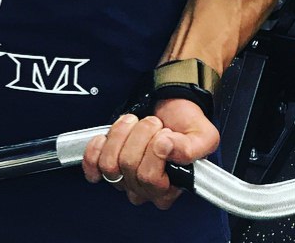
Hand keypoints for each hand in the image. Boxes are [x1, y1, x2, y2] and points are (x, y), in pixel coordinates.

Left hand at [81, 99, 218, 209]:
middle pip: (129, 166)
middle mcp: (144, 190)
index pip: (150, 179)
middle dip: (142, 135)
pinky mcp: (107, 163)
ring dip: (123, 134)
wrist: (172, 105)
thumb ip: (192, 148)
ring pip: (110, 163)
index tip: (165, 134)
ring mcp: (124, 179)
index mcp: (169, 190)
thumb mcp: (203, 136)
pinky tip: (108, 137)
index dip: (155, 150)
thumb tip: (167, 147)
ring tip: (137, 123)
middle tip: (155, 124)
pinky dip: (97, 148)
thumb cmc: (186, 124)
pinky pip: (92, 166)